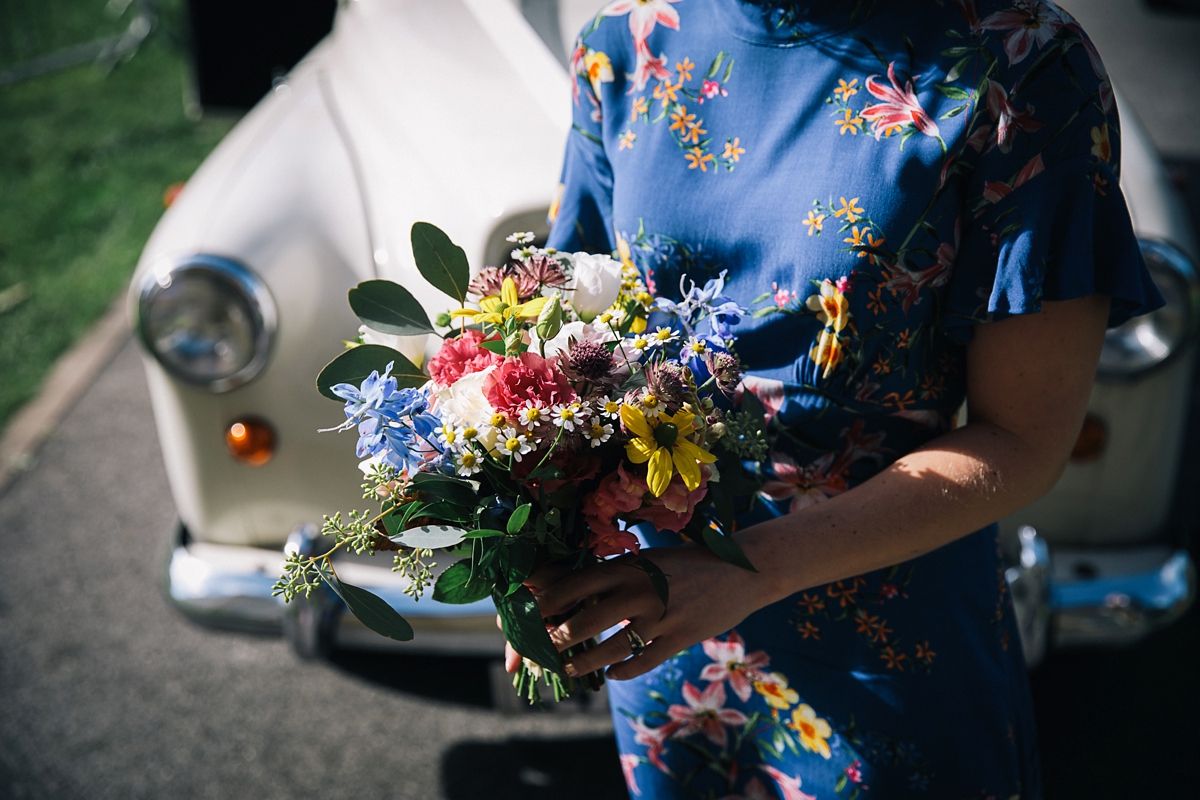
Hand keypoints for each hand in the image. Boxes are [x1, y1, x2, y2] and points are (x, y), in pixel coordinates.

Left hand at [510, 544, 780, 680]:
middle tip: (537, 652)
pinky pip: (641, 662)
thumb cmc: (685, 563)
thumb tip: (565, 585)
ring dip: (581, 664)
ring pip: (608, 649)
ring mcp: (660, 617)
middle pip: (582, 622)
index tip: (522, 616)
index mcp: (626, 567)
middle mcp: (638, 591)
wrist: (742, 570)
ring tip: (566, 670)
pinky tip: (611, 674)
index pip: (571, 585)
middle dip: (553, 641)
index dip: (542, 603)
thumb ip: (610, 574)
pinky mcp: (679, 639)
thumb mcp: (645, 561)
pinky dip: (621, 671)